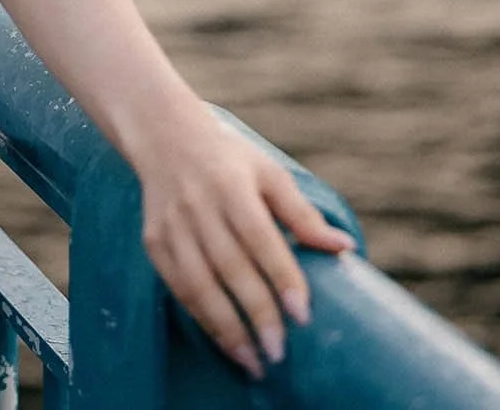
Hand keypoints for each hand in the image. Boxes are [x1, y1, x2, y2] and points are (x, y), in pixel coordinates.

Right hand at [134, 114, 355, 379]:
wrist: (165, 138)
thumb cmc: (230, 160)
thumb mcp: (270, 174)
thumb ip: (303, 214)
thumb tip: (345, 248)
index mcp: (233, 185)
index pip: (260, 237)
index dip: (281, 276)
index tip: (302, 314)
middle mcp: (199, 206)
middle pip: (230, 267)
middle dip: (256, 313)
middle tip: (279, 351)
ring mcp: (172, 226)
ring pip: (199, 285)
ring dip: (225, 327)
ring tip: (252, 360)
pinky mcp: (154, 242)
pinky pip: (177, 287)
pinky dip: (200, 317)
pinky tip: (223, 339)